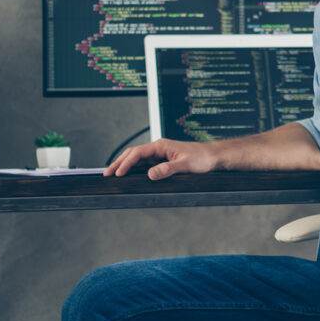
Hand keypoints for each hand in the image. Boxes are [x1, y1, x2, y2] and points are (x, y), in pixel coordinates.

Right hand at [103, 138, 217, 179]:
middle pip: (133, 153)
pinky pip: (145, 163)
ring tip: (112, 173)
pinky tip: (129, 174)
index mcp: (161, 145)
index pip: (138, 153)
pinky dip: (134, 168)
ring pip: (137, 158)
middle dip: (119, 162)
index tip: (118, 174)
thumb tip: (150, 174)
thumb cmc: (202, 159)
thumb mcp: (185, 165)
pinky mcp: (163, 160)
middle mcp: (158, 148)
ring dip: (124, 164)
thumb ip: (167, 169)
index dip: (126, 163)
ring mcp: (160, 153)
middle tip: (106, 174)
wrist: (213, 157)